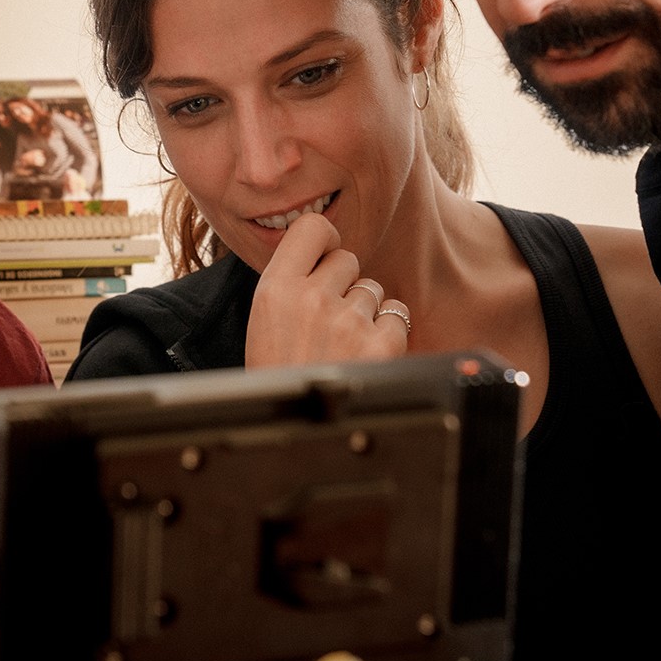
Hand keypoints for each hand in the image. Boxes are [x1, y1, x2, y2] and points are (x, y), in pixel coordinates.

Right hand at [244, 212, 410, 367]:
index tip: (323, 257)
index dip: (324, 241)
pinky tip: (364, 354)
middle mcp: (312, 297)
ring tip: (341, 344)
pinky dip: (386, 333)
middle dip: (342, 283)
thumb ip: (291, 282)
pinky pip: (396, 315)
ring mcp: (348, 320)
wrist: (294, 433)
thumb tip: (324, 249)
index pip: (312, 227)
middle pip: (347, 259)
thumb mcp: (263, 321)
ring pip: (373, 289)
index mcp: (275, 289)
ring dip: (363, 311)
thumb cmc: (278, 375)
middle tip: (326, 319)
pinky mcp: (380, 344)